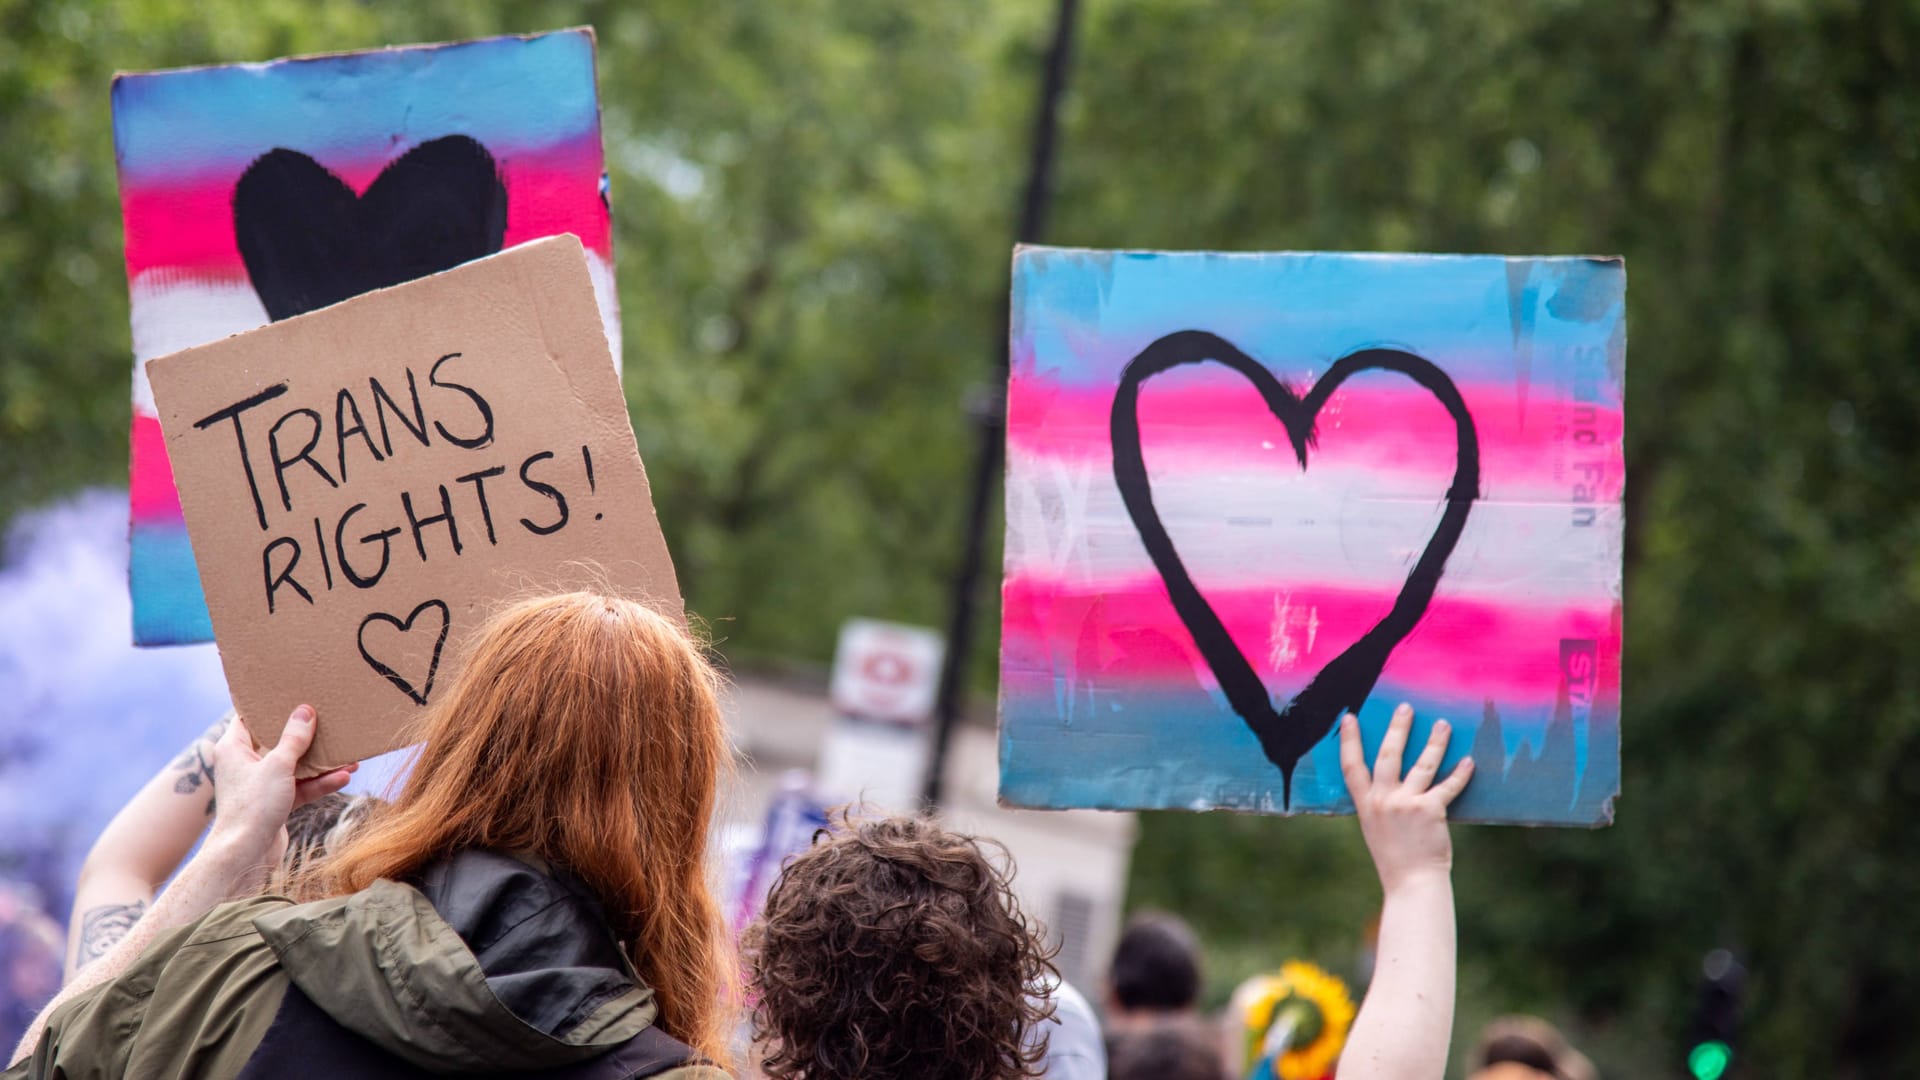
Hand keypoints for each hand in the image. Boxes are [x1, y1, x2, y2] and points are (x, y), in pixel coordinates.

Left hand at [205, 706, 354, 882]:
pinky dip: (320, 783)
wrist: (245, 855)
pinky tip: (344, 777)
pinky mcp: (276, 803)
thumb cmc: (252, 807)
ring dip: (321, 763)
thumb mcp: (278, 766)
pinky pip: (301, 787)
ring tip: (348, 755)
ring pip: (295, 766)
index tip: (293, 693)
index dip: (270, 705)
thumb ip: (293, 738)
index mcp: (234, 748)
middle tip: (327, 719)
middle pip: (278, 740)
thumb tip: (305, 711)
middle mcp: (246, 764)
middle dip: (306, 735)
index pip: (250, 717)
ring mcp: (262, 784)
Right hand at [1339, 703, 1473, 892]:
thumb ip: (1379, 805)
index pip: (1351, 766)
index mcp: (1366, 805)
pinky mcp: (1430, 811)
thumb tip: (1387, 783)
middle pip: (1388, 755)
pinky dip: (1461, 774)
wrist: (1412, 884)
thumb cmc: (1396, 858)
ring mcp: (1406, 804)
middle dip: (1397, 729)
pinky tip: (1469, 762)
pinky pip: (1448, 786)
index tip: (1349, 717)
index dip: (1349, 740)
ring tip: (1443, 725)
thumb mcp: (1375, 829)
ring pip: (1423, 764)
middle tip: (1406, 708)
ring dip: (1435, 742)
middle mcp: (1383, 800)